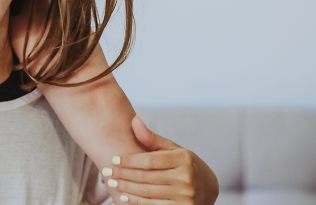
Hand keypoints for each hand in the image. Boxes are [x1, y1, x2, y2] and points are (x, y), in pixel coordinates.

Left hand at [102, 115, 218, 204]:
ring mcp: (185, 197)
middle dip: (123, 175)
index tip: (113, 159)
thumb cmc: (186, 165)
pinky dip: (136, 202)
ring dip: (126, 188)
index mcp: (184, 159)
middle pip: (146, 177)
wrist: (209, 189)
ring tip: (111, 183)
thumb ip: (152, 138)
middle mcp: (186, 178)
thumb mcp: (174, 149)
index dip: (130, 160)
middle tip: (106, 173)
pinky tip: (124, 196)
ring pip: (147, 193)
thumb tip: (135, 119)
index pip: (150, 160)